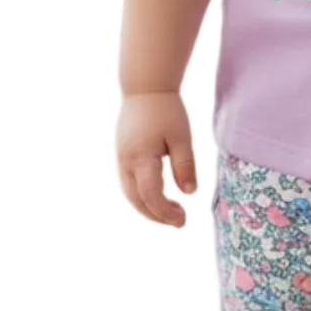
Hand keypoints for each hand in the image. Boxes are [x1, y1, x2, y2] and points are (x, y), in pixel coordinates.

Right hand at [116, 90, 197, 226]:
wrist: (144, 88)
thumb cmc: (166, 110)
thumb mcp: (181, 137)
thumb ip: (185, 165)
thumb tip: (189, 193)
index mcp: (141, 158)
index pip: (151, 195)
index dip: (165, 212)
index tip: (183, 220)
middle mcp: (126, 162)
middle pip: (137, 201)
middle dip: (157, 216)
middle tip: (180, 222)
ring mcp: (120, 160)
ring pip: (130, 195)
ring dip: (148, 208)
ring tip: (172, 213)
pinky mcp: (122, 156)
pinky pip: (128, 184)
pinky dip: (142, 197)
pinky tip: (158, 198)